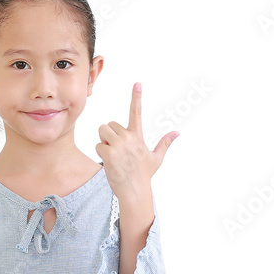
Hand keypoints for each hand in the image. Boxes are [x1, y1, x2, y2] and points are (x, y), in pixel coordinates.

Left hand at [95, 82, 177, 199]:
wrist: (135, 191)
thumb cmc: (144, 174)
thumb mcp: (156, 158)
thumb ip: (165, 143)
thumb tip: (177, 132)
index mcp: (138, 136)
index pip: (137, 112)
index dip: (137, 97)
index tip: (137, 83)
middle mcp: (129, 138)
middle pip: (108, 124)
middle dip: (108, 135)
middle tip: (116, 150)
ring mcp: (119, 145)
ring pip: (102, 132)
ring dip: (103, 142)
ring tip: (112, 154)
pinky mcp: (109, 153)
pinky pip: (97, 145)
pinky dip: (100, 153)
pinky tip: (109, 162)